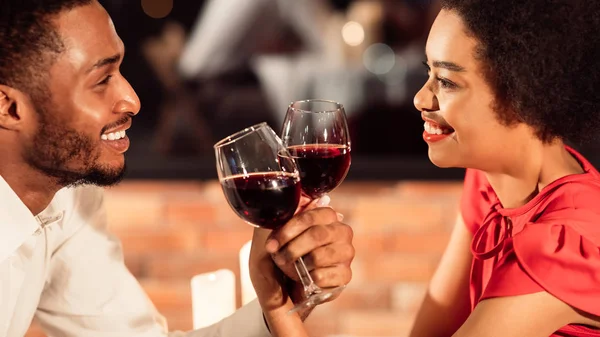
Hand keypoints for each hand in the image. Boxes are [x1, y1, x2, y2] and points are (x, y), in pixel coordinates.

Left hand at [249, 195, 354, 313]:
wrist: (290, 286)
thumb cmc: (287, 254)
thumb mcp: (283, 232)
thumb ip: (291, 213)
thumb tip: (304, 197)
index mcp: (328, 216)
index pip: (309, 217)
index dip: (287, 231)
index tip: (272, 244)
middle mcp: (342, 231)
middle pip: (316, 235)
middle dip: (291, 249)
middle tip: (278, 258)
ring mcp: (346, 253)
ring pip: (318, 256)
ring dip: (297, 265)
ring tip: (289, 269)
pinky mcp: (346, 274)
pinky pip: (321, 276)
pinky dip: (306, 279)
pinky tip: (305, 279)